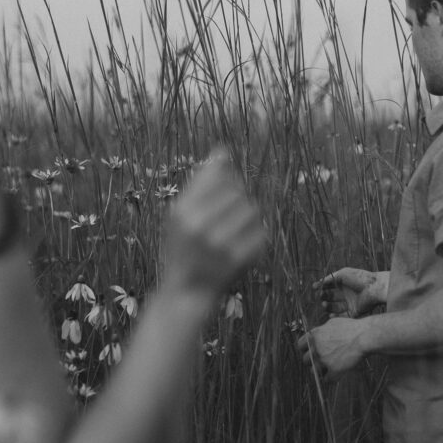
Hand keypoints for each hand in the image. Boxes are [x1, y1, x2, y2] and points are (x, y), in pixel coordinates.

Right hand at [165, 150, 265, 302]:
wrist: (186, 293)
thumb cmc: (184, 248)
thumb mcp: (181, 213)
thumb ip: (201, 182)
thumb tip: (223, 149)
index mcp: (182, 211)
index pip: (220, 176)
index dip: (227, 182)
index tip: (222, 198)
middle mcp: (199, 226)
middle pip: (238, 192)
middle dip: (238, 201)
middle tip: (228, 220)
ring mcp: (219, 244)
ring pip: (253, 210)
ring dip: (249, 219)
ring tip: (235, 232)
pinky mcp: (238, 260)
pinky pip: (261, 233)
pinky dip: (256, 238)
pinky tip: (242, 246)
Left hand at [297, 317, 365, 379]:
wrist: (364, 336)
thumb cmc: (351, 328)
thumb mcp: (332, 323)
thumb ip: (320, 331)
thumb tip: (316, 335)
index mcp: (314, 336)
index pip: (300, 346)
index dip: (306, 350)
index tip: (312, 352)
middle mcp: (315, 348)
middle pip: (305, 360)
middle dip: (313, 361)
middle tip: (324, 360)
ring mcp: (323, 360)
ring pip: (314, 371)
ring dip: (321, 370)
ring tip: (331, 366)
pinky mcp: (333, 370)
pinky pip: (326, 380)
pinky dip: (332, 378)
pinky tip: (338, 373)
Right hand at [314, 267, 388, 317]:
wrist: (373, 288)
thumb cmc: (358, 278)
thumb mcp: (342, 274)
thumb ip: (329, 278)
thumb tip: (319, 283)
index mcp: (344, 283)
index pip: (329, 286)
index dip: (321, 287)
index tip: (314, 288)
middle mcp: (346, 293)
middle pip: (331, 296)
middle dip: (324, 296)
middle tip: (321, 296)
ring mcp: (350, 302)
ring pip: (335, 307)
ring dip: (328, 306)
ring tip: (324, 304)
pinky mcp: (354, 312)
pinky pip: (343, 316)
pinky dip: (336, 317)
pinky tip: (330, 315)